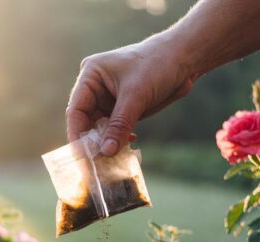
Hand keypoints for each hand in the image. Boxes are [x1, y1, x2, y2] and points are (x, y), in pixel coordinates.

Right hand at [66, 35, 196, 155]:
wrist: (183, 58)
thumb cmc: (157, 65)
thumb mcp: (136, 95)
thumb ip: (119, 124)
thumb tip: (106, 151)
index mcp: (91, 75)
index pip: (76, 111)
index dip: (77, 134)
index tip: (82, 156)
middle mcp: (95, 88)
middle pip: (86, 122)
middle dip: (92, 143)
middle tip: (96, 164)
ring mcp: (108, 99)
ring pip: (100, 128)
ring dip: (106, 144)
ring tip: (111, 160)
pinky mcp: (122, 108)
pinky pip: (114, 129)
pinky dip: (118, 139)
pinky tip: (126, 146)